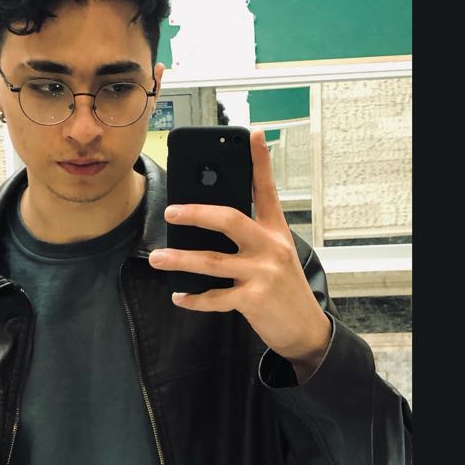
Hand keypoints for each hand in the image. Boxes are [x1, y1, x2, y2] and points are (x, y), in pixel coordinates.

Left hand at [148, 130, 331, 381]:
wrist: (306, 329)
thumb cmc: (283, 287)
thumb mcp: (275, 254)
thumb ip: (250, 236)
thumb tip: (208, 222)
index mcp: (276, 231)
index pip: (267, 190)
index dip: (260, 161)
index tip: (253, 134)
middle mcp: (271, 247)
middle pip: (229, 219)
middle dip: (196, 212)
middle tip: (170, 212)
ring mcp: (263, 273)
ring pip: (212, 261)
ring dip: (180, 260)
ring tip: (157, 258)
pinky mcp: (254, 300)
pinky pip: (215, 297)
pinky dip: (194, 298)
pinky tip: (179, 296)